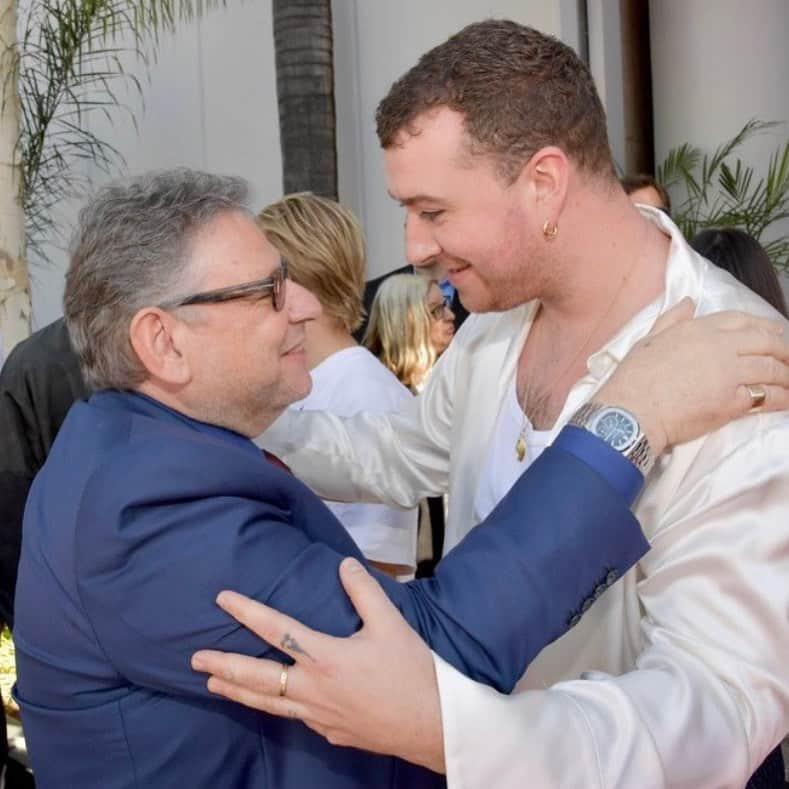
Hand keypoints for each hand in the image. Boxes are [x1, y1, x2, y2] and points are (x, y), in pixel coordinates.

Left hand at [191, 558, 444, 773]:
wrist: (433, 725)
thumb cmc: (413, 672)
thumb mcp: (392, 624)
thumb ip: (365, 592)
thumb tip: (343, 564)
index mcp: (327, 657)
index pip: (277, 630)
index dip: (248, 612)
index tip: (223, 599)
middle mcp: (314, 689)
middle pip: (258, 676)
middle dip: (223, 665)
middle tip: (195, 659)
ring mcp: (319, 715)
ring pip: (268, 703)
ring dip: (237, 691)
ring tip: (212, 684)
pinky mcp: (330, 733)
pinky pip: (294, 717)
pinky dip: (274, 707)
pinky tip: (272, 704)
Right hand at [597, 299, 788, 454]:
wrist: (633, 411)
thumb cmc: (634, 378)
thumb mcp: (648, 340)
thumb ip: (671, 319)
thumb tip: (688, 301)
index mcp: (698, 329)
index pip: (741, 320)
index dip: (763, 325)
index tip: (775, 332)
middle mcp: (719, 346)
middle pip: (765, 341)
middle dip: (784, 349)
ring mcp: (729, 373)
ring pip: (771, 369)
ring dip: (786, 375)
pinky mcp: (734, 401)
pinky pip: (766, 396)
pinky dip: (781, 399)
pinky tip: (786, 401)